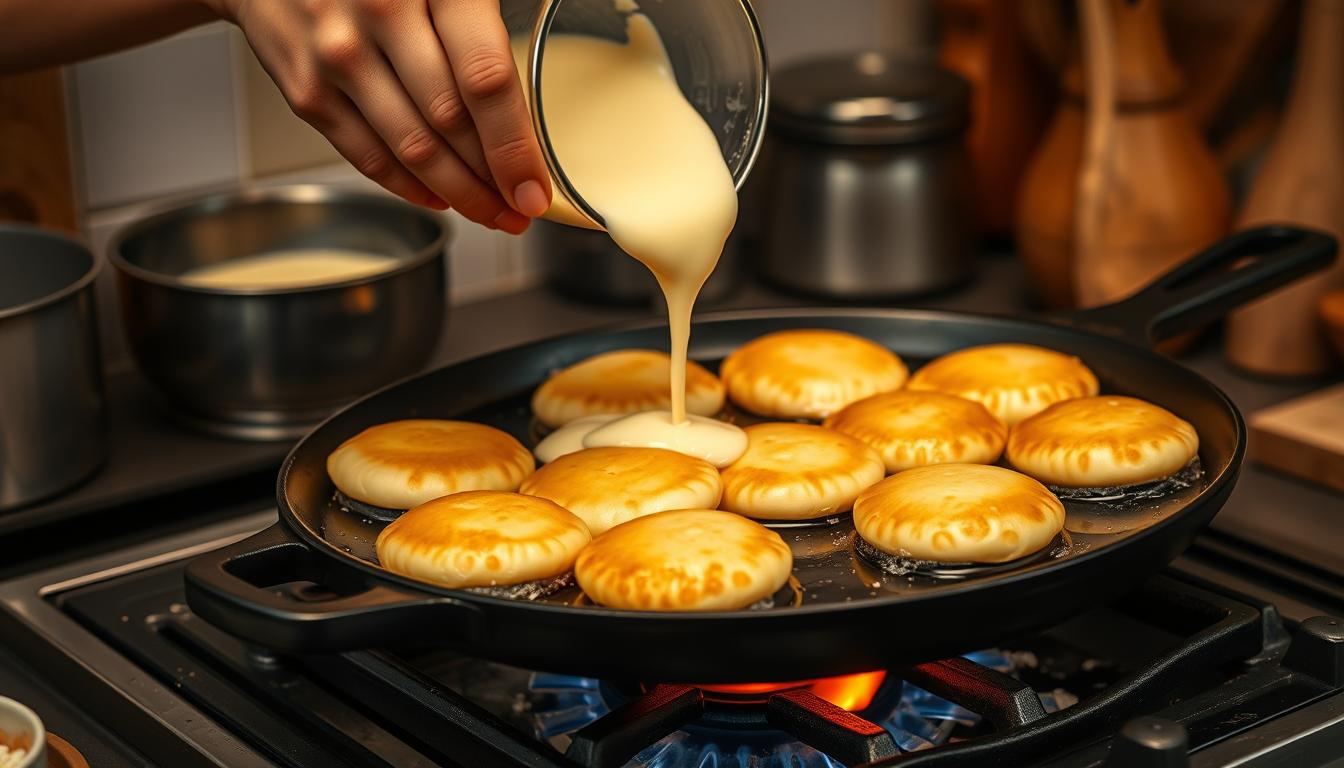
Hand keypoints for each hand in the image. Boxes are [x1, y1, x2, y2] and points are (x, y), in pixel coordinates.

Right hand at [218, 0, 551, 233]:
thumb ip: (484, 29)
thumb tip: (528, 111)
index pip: (485, 80)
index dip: (515, 147)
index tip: (534, 190)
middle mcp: (381, 13)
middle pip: (451, 123)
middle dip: (492, 182)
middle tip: (519, 210)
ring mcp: (338, 54)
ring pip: (411, 149)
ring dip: (458, 193)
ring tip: (489, 212)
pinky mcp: (307, 88)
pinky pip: (367, 155)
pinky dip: (409, 186)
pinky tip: (439, 196)